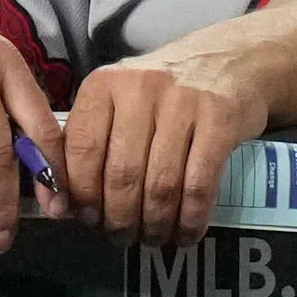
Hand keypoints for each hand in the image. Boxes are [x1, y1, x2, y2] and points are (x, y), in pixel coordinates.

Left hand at [63, 45, 268, 245]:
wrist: (231, 58)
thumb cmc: (164, 90)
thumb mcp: (119, 99)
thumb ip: (92, 140)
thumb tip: (64, 202)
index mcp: (104, 86)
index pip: (81, 150)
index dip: (81, 194)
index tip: (86, 218)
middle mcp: (140, 89)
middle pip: (121, 174)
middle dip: (118, 218)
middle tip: (120, 236)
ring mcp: (183, 103)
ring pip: (159, 185)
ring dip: (154, 224)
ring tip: (152, 238)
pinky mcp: (220, 119)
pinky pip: (199, 184)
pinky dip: (190, 218)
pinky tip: (185, 233)